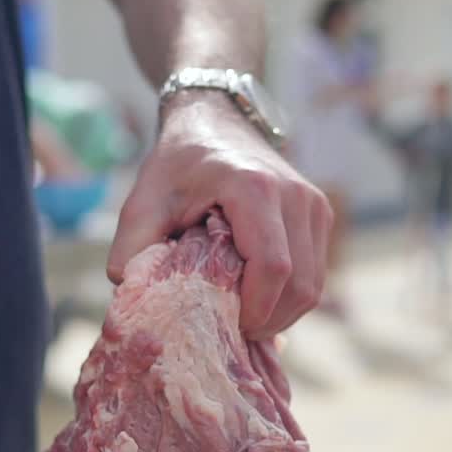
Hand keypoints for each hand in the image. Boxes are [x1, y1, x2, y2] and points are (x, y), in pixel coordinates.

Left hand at [107, 93, 333, 338]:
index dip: (254, 310)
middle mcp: (295, 195)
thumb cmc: (178, 165)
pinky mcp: (320, 215)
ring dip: (280, 313)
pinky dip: (288, 297)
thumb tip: (134, 298)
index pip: (273, 267)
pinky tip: (257, 296)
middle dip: (267, 321)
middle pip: (299, 285)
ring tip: (242, 314)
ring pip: (312, 286)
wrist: (215, 121)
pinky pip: (314, 275)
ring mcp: (314, 205)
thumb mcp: (143, 201)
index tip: (227, 326)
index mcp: (254, 188)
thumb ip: (130, 249)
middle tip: (230, 330)